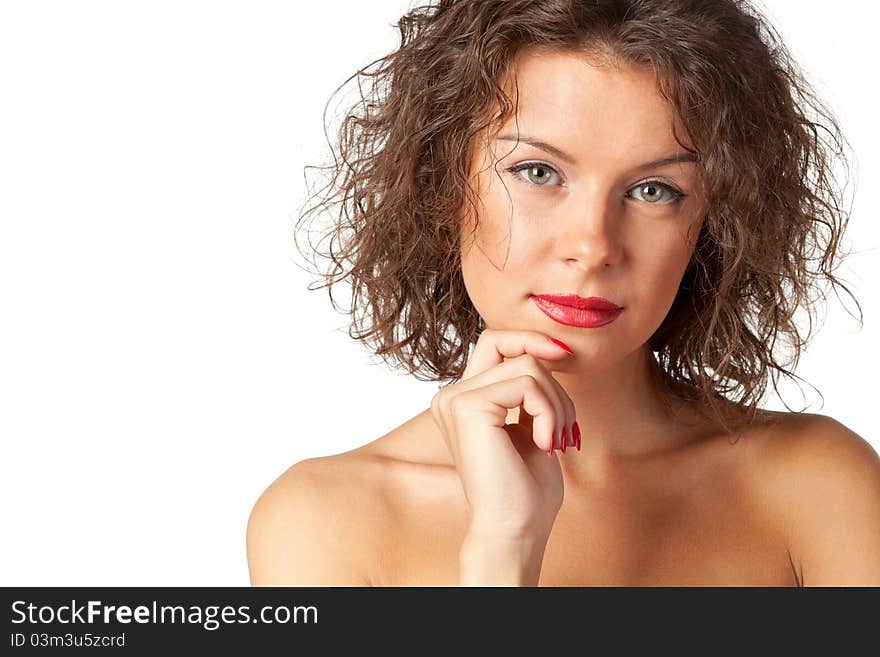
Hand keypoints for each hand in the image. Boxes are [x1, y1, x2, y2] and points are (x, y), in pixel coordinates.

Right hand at [429, 328, 578, 545]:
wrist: (514, 530)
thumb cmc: (525, 490)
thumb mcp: (531, 426)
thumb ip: (530, 389)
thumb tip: (550, 350)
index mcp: (461, 400)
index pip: (494, 342)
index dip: (529, 340)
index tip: (563, 355)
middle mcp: (450, 396)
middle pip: (513, 348)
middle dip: (552, 379)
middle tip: (565, 423)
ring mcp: (455, 399)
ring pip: (528, 366)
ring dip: (557, 403)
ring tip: (557, 440)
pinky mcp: (468, 407)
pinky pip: (527, 384)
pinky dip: (549, 412)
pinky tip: (546, 444)